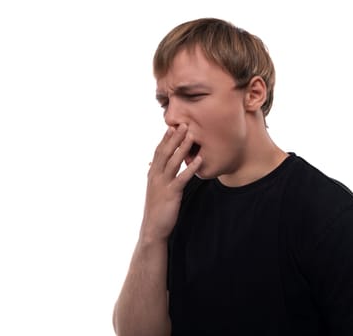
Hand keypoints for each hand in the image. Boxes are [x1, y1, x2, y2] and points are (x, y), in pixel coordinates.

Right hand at [140, 124, 201, 241]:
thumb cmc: (158, 208)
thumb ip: (159, 175)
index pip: (159, 151)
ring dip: (183, 148)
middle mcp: (155, 176)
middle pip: (165, 152)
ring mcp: (162, 184)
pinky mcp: (171, 194)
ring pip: (173, 162)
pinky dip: (191, 168)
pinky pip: (182, 178)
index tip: (173, 125)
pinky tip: (199, 160)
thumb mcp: (156, 188)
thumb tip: (160, 165)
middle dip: (175, 137)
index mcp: (152, 173)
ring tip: (192, 136)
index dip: (166, 138)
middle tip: (184, 123)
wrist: (153, 228)